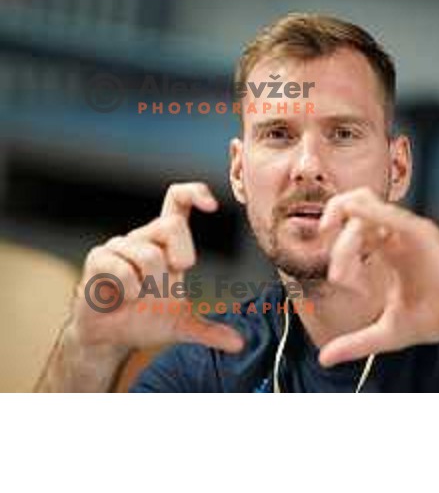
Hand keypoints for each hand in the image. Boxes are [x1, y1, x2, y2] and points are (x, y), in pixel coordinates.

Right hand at [70, 182, 243, 356]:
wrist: (109, 338)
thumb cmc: (144, 320)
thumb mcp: (181, 325)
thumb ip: (210, 331)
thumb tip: (239, 345)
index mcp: (166, 243)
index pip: (178, 201)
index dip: (194, 193)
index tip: (213, 206)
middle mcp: (144, 237)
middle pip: (172, 223)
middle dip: (180, 256)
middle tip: (171, 279)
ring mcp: (120, 246)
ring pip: (148, 252)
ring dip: (150, 283)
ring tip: (139, 295)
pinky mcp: (98, 258)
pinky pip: (122, 267)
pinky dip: (129, 289)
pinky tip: (123, 297)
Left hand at [317, 188, 438, 366]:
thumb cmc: (434, 318)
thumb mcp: (386, 332)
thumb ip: (356, 342)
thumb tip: (325, 359)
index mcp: (383, 251)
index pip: (350, 236)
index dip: (338, 253)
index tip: (341, 282)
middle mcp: (392, 236)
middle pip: (351, 213)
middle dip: (334, 234)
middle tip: (337, 270)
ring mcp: (406, 232)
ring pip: (365, 205)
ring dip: (343, 214)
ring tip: (329, 232)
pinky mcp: (422, 233)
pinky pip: (391, 215)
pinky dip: (370, 211)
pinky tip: (352, 214)